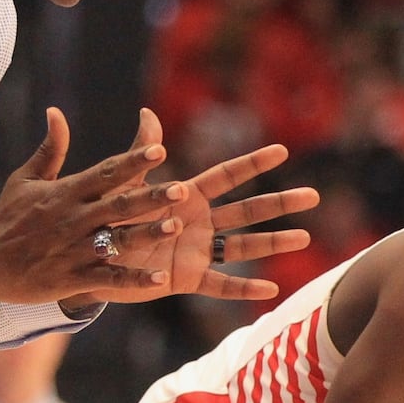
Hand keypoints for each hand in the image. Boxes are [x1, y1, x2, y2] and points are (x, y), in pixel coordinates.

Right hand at [0, 108, 189, 306]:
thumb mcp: (25, 179)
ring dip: (148, 233)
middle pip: (119, 205)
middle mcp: (75, 219)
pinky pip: (109, 279)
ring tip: (176, 226)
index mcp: (66, 193)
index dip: (132, 161)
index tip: (159, 149)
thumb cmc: (6, 218)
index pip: (105, 173)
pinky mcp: (74, 277)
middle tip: (181, 188)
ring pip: (118, 240)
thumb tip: (56, 111)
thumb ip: (49, 148)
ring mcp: (75, 250)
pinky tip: (158, 279)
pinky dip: (133, 279)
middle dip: (151, 196)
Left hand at [65, 142, 320, 305]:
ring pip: (243, 246)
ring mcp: (197, 251)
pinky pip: (220, 285)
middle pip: (247, 210)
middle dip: (279, 203)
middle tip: (313, 195)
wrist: (90, 257)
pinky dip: (243, 289)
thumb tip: (147, 113)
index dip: (253, 163)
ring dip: (273, 242)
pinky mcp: (187, 278)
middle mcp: (200, 222)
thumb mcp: (124, 184)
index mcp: (188, 196)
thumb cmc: (107, 216)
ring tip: (304, 237)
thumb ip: (140, 154)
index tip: (282, 150)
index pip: (227, 176)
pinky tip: (270, 289)